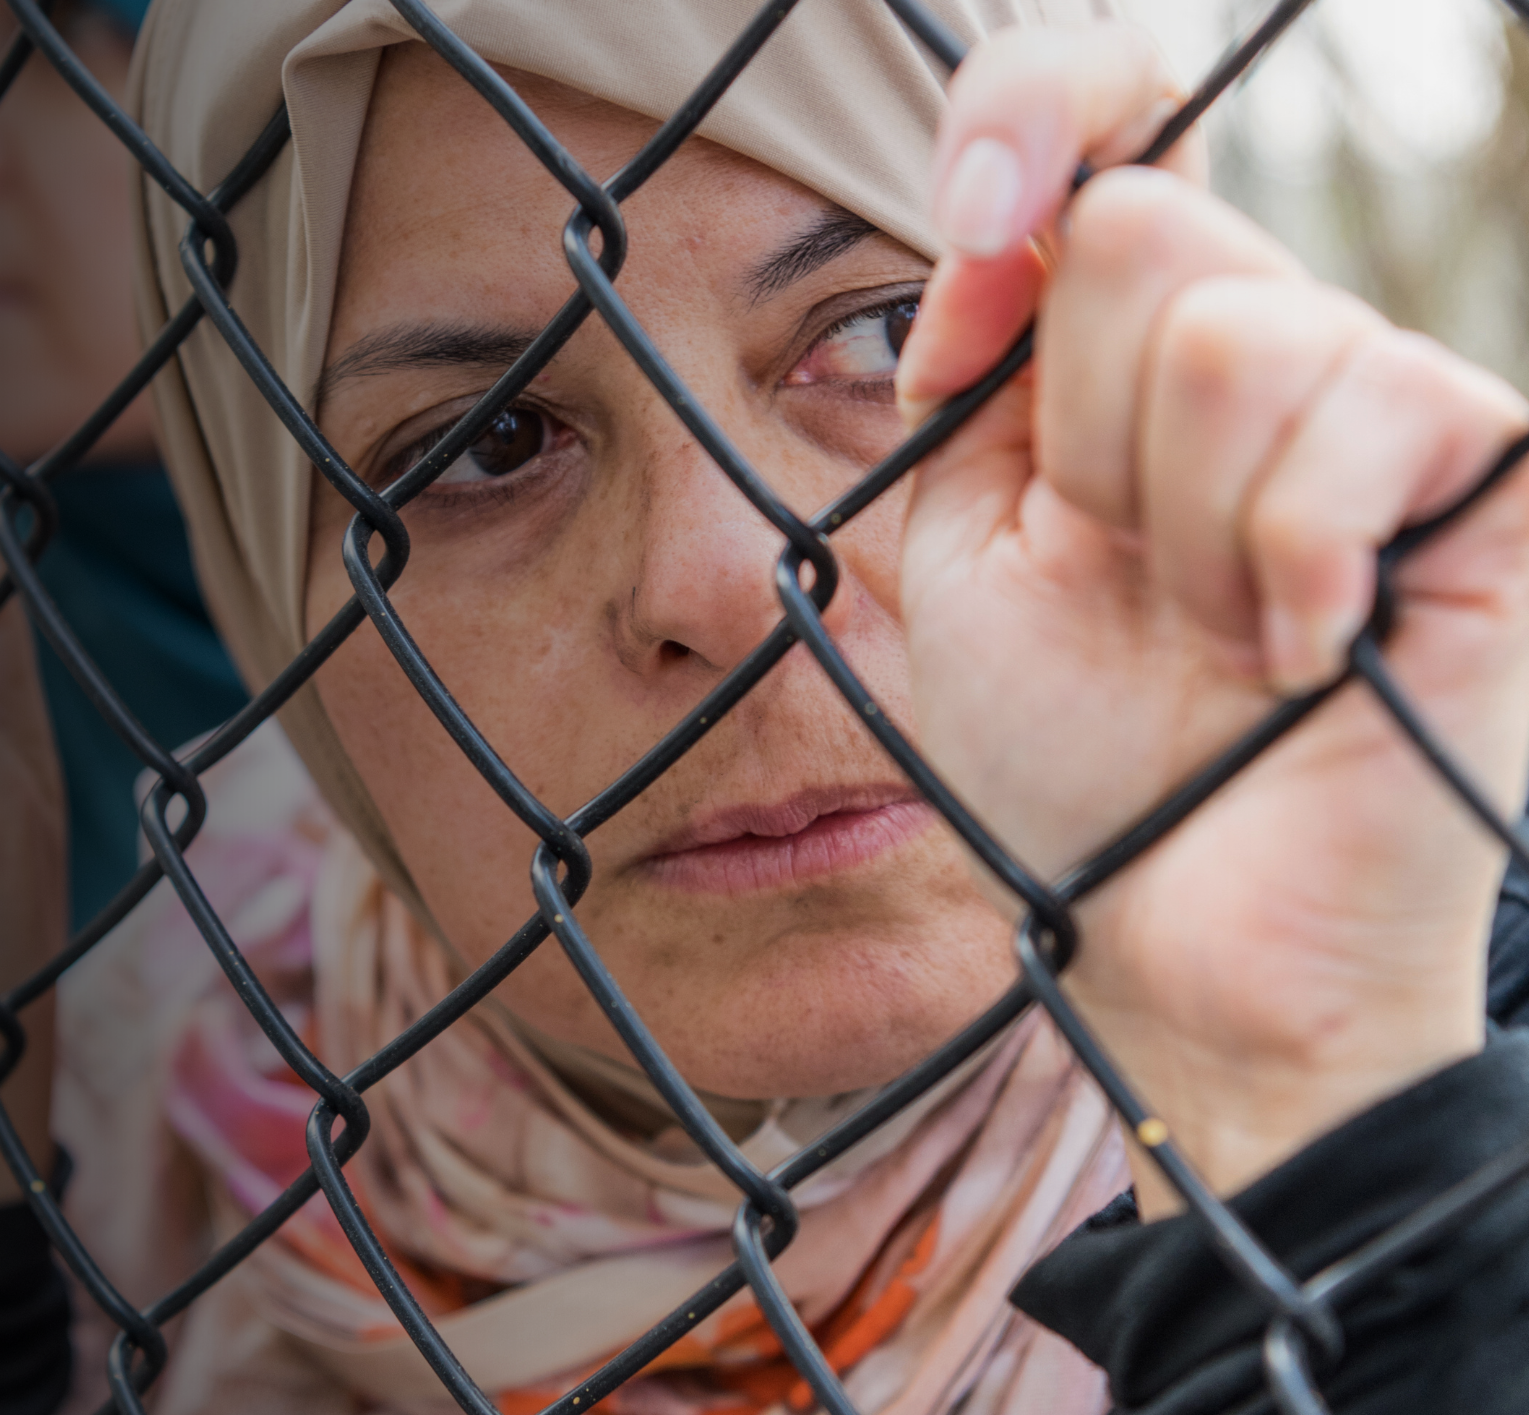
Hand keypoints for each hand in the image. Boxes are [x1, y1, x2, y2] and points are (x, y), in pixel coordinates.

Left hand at [894, 24, 1528, 1216]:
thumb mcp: (966, 548)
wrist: (1179, 933)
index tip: (968, 213)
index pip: (1109, 125)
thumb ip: (977, 377)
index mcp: (1130, 354)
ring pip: (1227, 332)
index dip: (1033, 109)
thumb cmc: (1076, 758)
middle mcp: (1266, 347)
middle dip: (1082, 445)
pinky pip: (1361, 415)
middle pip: (1136, 229)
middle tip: (1130, 578)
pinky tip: (1307, 657)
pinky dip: (1284, 568)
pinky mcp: (1485, 475)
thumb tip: (1009, 221)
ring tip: (1221, 638)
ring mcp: (1382, 403)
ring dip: (1179, 533)